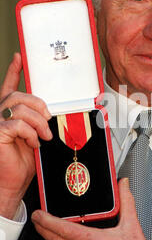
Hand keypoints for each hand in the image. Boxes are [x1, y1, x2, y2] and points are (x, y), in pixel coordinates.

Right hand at [0, 53, 52, 218]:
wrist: (13, 182)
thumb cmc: (24, 162)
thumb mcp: (37, 136)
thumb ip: (40, 121)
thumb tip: (54, 112)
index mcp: (9, 113)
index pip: (9, 86)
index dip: (14, 71)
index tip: (20, 57)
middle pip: (19, 95)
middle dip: (39, 105)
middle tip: (48, 120)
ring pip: (20, 108)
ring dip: (38, 122)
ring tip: (44, 136)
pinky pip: (17, 124)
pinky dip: (30, 133)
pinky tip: (34, 143)